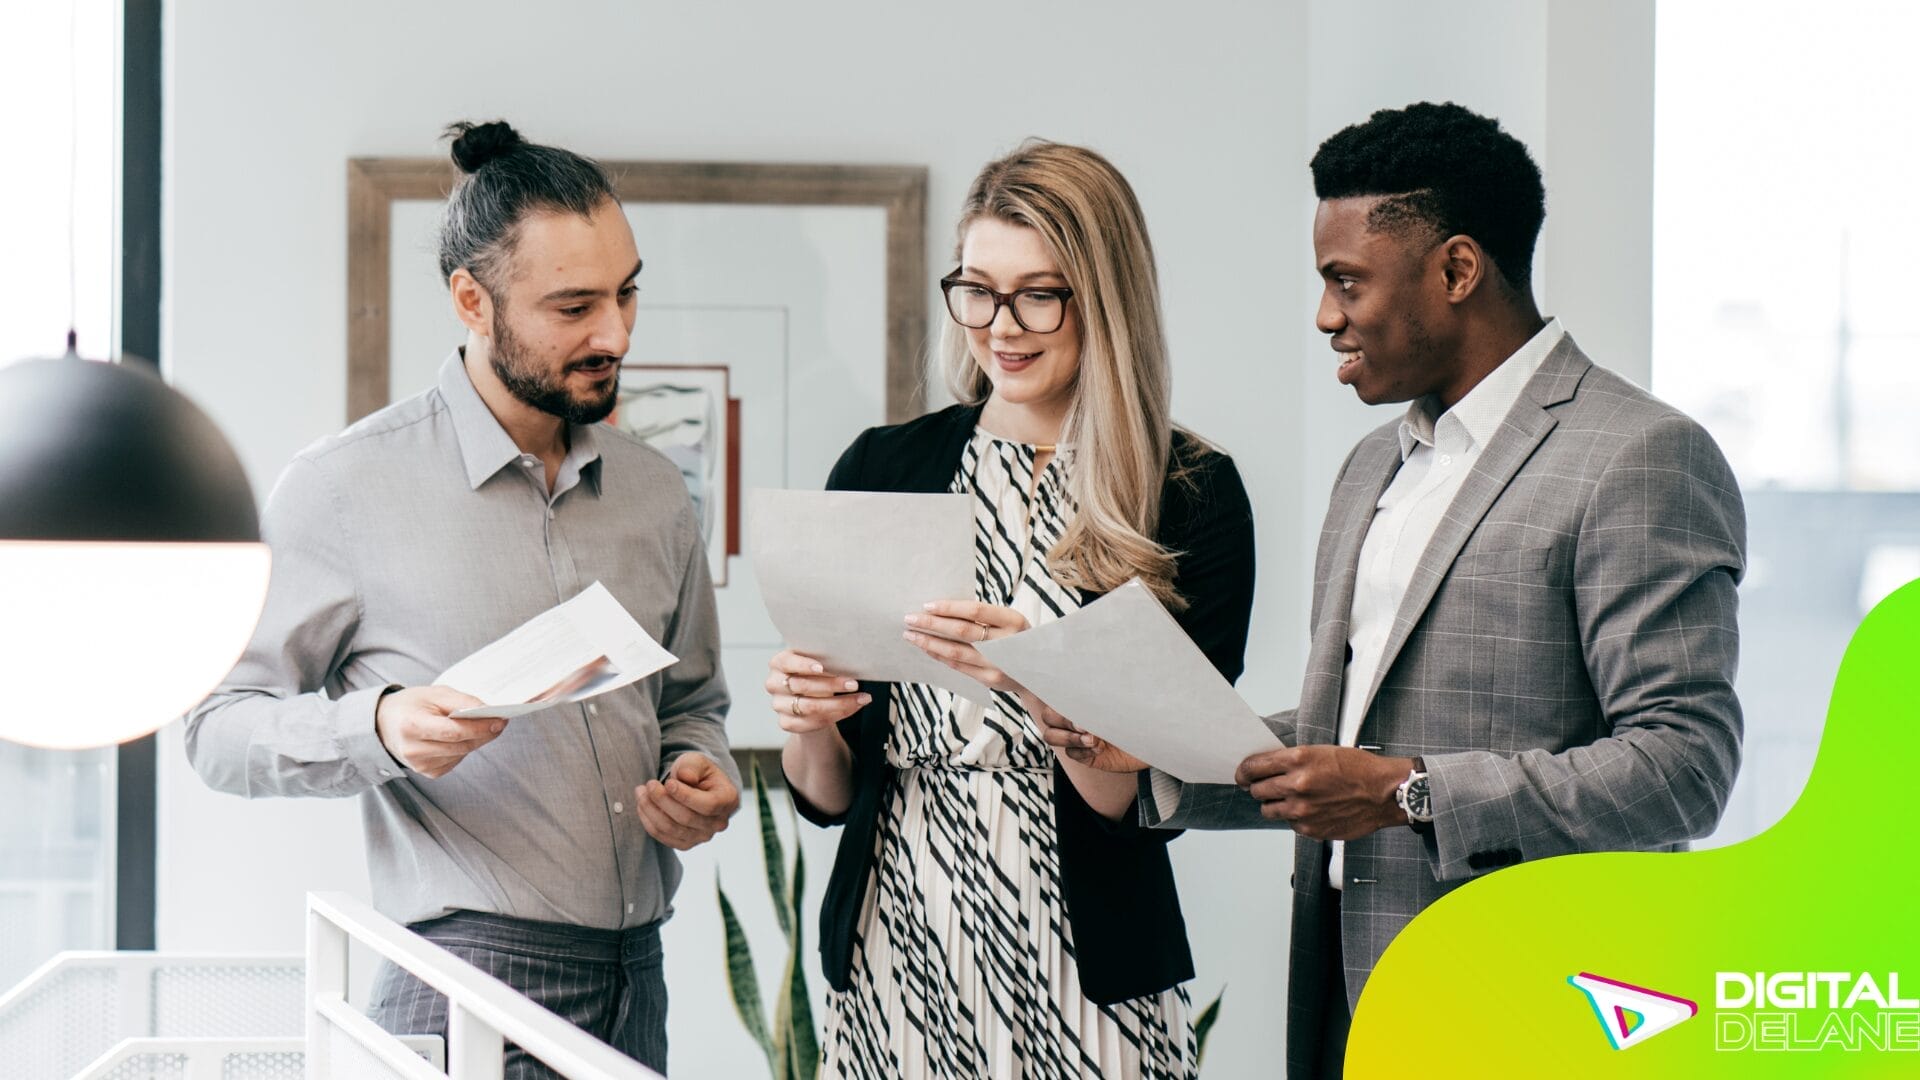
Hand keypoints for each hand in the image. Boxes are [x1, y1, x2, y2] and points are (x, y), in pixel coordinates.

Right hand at [374, 685, 503, 778]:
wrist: (384, 725)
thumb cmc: (410, 705)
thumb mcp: (433, 694)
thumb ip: (461, 701)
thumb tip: (487, 710)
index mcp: (412, 726)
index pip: (453, 731)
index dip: (480, 727)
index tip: (500, 720)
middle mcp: (413, 749)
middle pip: (461, 745)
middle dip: (484, 733)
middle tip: (500, 722)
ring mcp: (420, 764)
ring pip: (461, 753)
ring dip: (476, 741)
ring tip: (484, 726)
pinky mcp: (428, 772)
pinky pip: (456, 760)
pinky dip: (464, 748)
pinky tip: (460, 738)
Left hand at [635, 753, 739, 849]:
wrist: (697, 788)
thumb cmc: (698, 773)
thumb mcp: (697, 761)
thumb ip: (692, 766)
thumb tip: (686, 777)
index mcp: (728, 800)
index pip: (707, 805)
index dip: (685, 796)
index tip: (668, 782)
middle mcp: (719, 823)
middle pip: (686, 818)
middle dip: (663, 800)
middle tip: (649, 784)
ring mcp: (703, 837)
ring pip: (672, 829)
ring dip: (651, 810)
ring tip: (641, 792)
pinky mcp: (686, 844)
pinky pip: (663, 837)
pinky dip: (649, 821)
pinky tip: (642, 805)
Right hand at [766, 650, 870, 733]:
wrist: (811, 696)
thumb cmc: (817, 672)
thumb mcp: (818, 660)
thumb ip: (825, 658)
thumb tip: (849, 659)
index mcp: (779, 663)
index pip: (788, 662)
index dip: (804, 665)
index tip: (822, 667)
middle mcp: (774, 684)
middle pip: (803, 686)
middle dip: (832, 685)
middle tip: (854, 684)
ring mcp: (778, 705)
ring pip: (810, 707)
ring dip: (840, 703)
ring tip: (862, 698)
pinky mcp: (786, 723)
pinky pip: (813, 722)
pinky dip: (837, 715)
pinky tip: (853, 708)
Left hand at [902, 600, 1029, 691]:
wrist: (1039, 672)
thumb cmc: (1018, 639)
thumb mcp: (1010, 621)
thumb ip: (985, 616)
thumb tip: (943, 607)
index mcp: (1013, 620)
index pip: (976, 611)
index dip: (950, 607)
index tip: (927, 604)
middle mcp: (1007, 642)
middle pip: (962, 631)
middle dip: (932, 624)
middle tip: (910, 618)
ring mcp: (998, 664)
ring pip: (956, 651)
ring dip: (930, 642)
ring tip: (911, 635)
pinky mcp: (990, 679)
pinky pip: (958, 666)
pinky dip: (940, 656)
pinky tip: (926, 649)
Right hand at [1023, 689, 1147, 772]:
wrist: (1159, 736)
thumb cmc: (1140, 710)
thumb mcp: (1120, 697)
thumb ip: (1101, 692)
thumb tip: (1084, 677)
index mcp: (1082, 699)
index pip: (1054, 693)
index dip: (1055, 697)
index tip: (1074, 703)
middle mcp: (1076, 716)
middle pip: (1048, 716)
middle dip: (1064, 720)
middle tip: (1085, 725)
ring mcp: (1079, 737)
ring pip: (1052, 736)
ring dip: (1069, 737)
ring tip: (1093, 739)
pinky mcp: (1087, 756)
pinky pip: (1072, 754)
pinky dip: (1082, 751)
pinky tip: (1100, 749)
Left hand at [1234, 746, 1415, 839]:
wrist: (1384, 793)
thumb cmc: (1358, 769)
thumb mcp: (1321, 751)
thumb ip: (1292, 760)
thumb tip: (1266, 768)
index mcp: (1298, 759)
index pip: (1253, 766)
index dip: (1244, 771)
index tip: (1242, 774)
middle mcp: (1297, 785)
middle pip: (1256, 790)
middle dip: (1258, 787)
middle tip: (1266, 786)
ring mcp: (1302, 810)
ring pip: (1268, 809)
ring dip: (1273, 804)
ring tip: (1289, 798)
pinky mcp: (1310, 829)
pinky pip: (1289, 823)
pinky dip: (1294, 817)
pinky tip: (1310, 809)